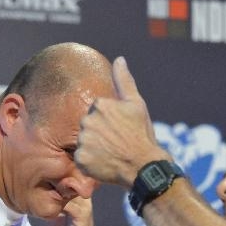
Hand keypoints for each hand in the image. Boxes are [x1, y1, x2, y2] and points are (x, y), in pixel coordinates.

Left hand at [77, 57, 170, 186]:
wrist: (144, 166)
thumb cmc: (142, 134)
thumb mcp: (136, 104)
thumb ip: (124, 81)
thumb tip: (119, 59)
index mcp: (100, 104)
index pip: (97, 112)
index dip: (109, 123)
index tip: (120, 131)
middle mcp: (88, 120)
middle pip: (88, 127)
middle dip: (99, 134)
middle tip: (116, 144)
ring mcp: (83, 140)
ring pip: (84, 143)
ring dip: (94, 148)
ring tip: (111, 154)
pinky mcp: (81, 159)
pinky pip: (81, 159)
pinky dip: (90, 163)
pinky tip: (104, 163)